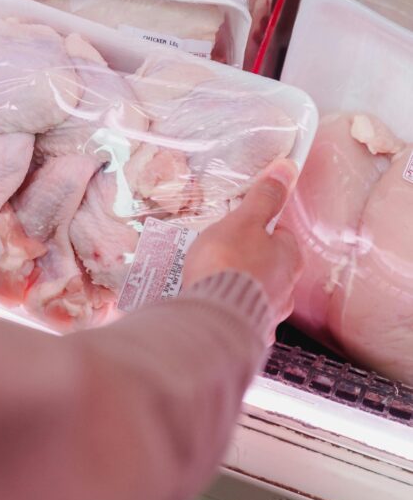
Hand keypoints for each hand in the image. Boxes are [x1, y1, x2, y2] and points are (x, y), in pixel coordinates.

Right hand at [181, 158, 302, 328]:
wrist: (210, 319)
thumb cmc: (228, 267)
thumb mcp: (244, 221)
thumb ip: (264, 197)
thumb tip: (287, 169)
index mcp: (289, 258)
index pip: (281, 234)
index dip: (259, 226)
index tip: (240, 223)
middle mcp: (286, 288)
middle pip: (268, 264)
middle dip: (247, 257)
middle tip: (219, 250)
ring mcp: (268, 312)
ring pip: (254, 291)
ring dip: (237, 285)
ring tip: (209, 278)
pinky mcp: (247, 330)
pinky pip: (239, 313)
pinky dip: (227, 306)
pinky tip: (210, 301)